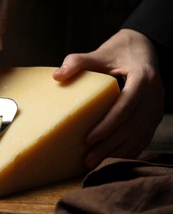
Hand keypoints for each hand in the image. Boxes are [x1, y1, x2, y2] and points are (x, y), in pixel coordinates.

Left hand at [53, 29, 164, 168]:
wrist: (144, 49)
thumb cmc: (119, 52)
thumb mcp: (100, 53)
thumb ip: (78, 62)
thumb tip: (57, 76)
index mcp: (143, 78)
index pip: (126, 106)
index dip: (108, 124)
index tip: (88, 138)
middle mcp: (154, 96)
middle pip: (131, 126)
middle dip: (108, 145)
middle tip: (87, 159)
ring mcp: (156, 108)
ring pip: (138, 136)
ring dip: (116, 152)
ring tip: (94, 164)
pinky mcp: (154, 116)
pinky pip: (142, 138)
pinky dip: (127, 150)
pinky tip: (110, 159)